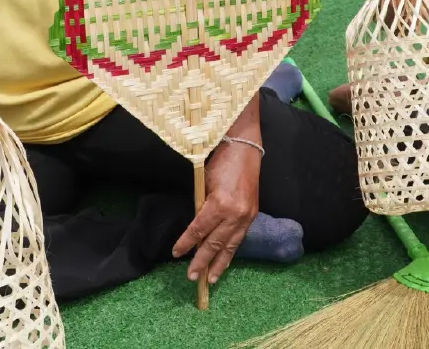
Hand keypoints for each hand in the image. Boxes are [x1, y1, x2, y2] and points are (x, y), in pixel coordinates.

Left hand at [172, 141, 260, 284]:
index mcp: (220, 204)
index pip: (198, 230)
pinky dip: (231, 251)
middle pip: (215, 243)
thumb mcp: (204, 182)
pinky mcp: (252, 215)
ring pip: (230, 246)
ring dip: (220, 264)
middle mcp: (235, 214)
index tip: (176, 253)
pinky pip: (239, 239)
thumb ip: (201, 205)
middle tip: (192, 277)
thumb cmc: (221, 161)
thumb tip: (195, 226)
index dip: (186, 243)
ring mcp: (246, 216)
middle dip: (202, 261)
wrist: (246, 149)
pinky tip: (225, 261)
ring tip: (211, 279)